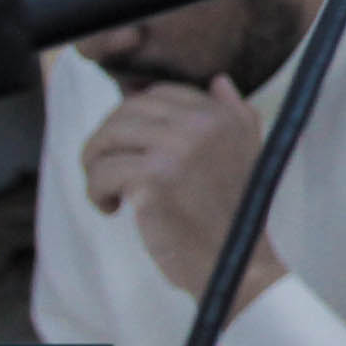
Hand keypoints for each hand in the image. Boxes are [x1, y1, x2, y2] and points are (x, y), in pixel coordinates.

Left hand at [81, 76, 286, 310]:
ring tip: (107, 190)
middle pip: (127, 112)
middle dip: (108, 140)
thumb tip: (219, 80)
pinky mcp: (152, 181)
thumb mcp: (249, 152)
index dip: (135, 120)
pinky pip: (102, 173)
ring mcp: (176, 151)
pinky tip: (112, 209)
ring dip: (96, 165)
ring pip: (108, 138)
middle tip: (108, 170)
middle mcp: (201, 125)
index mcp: (222, 116)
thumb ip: (235, 113)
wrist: (236, 265)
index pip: (159, 94)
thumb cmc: (236, 215)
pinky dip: (96, 193)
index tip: (133, 149)